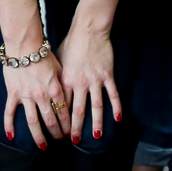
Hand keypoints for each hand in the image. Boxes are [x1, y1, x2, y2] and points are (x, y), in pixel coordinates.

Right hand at [2, 49, 69, 147]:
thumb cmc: (43, 54)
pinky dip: (9, 125)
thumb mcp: (59, 68)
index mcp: (55, 89)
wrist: (24, 44)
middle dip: (57, 133)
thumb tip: (71, 98)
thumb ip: (64, 84)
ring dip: (39, 137)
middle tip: (60, 141)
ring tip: (43, 147)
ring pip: (33, 122)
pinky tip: (11, 137)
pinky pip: (10, 112)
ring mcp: (26, 96)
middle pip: (51, 120)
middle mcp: (42, 96)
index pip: (64, 113)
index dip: (68, 125)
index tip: (71, 133)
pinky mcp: (13, 94)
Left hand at [58, 17, 121, 143]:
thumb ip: (58, 77)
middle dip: (75, 127)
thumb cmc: (71, 43)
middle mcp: (80, 83)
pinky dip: (116, 107)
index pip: (62, 106)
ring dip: (96, 123)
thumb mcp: (59, 60)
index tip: (60, 131)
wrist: (88, 29)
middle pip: (77, 110)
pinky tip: (118, 119)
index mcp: (65, 80)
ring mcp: (95, 80)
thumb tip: (53, 91)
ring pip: (96, 106)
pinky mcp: (107, 75)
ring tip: (96, 137)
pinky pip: (112, 95)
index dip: (61, 120)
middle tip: (74, 141)